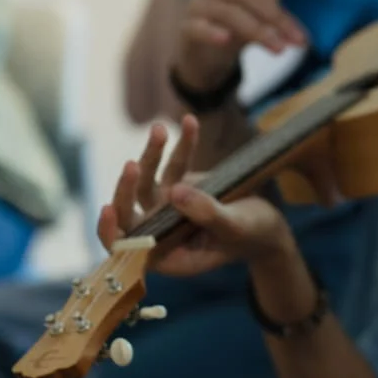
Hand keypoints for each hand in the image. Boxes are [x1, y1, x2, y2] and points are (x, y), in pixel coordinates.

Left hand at [96, 115, 291, 276]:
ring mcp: (166, 209)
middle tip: (134, 166)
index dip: (111, 231)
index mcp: (168, 255)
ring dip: (150, 154)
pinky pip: (170, 165)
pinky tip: (190, 122)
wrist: (268, 224)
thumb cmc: (253, 235)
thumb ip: (207, 213)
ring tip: (161, 130)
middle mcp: (160, 233)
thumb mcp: (235, 227)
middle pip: (128, 211)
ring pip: (145, 181)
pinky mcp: (178, 187)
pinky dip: (180, 144)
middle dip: (127, 187)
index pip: (125, 249)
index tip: (109, 208)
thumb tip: (174, 192)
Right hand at [172, 0, 306, 92]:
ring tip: (279, 49)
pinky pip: (197, 27)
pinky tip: (226, 40)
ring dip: (257, 31)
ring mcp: (199, 5)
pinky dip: (211, 32)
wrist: (210, 52)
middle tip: (297, 39)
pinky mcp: (188, 29)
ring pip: (228, 12)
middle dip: (274, 15)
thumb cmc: (240, 14)